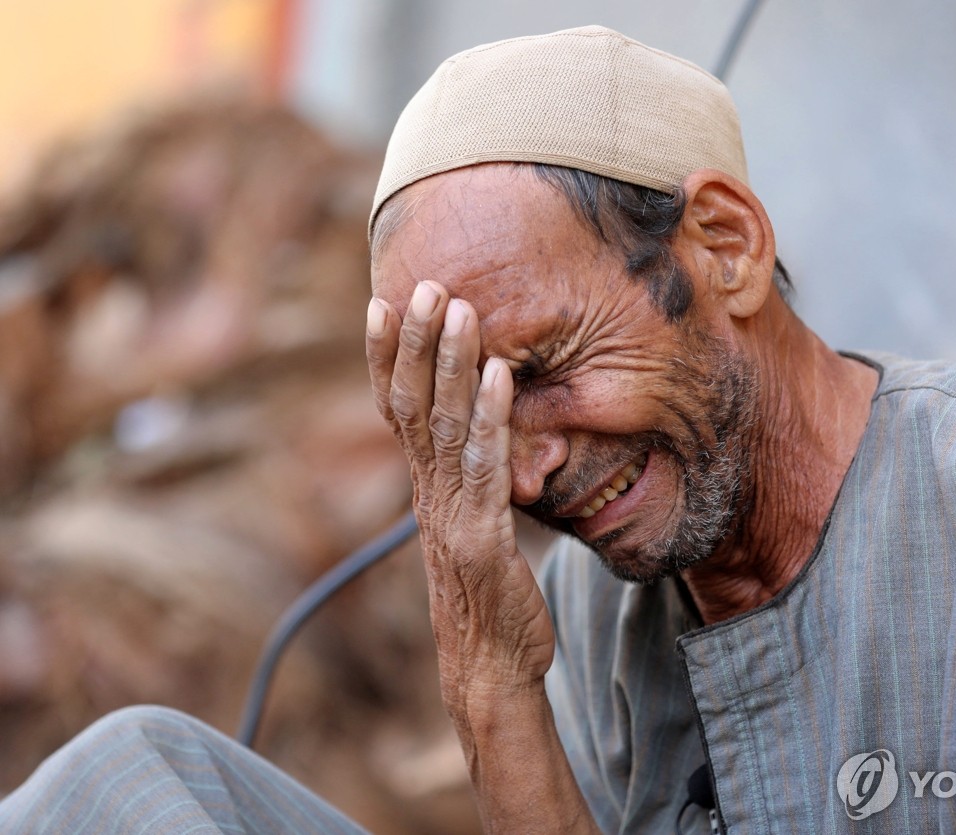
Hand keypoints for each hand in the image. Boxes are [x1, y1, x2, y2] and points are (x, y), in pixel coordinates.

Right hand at [365, 281, 554, 721]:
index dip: (386, 357)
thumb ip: (466, 482)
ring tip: (460, 308)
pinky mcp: (480, 539)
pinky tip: (500, 375)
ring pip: (445, 426)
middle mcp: (428, 494)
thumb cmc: (485, 597)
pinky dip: (492, 418)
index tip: (382, 302)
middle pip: (413, 406)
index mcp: (424, 488)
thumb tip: (475, 440)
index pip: (395, 410)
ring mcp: (450, 515)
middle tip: (425, 284)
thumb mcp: (470, 528)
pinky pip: (485, 467)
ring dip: (451, 364)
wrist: (488, 668)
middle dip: (418, 342)